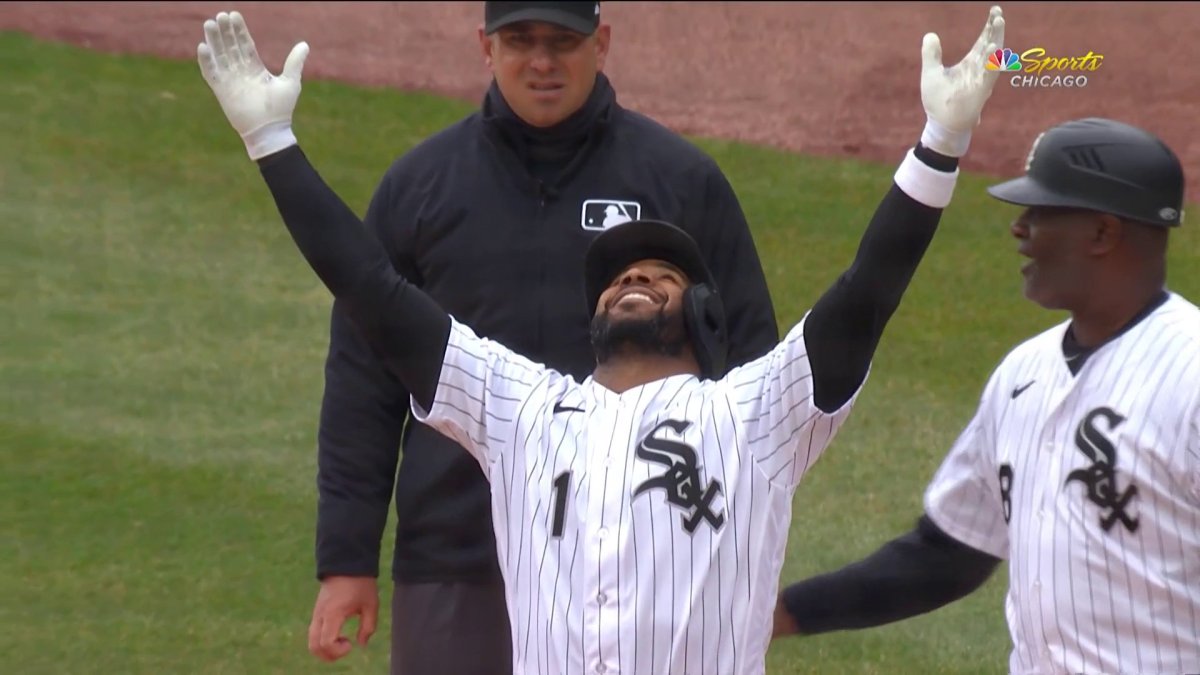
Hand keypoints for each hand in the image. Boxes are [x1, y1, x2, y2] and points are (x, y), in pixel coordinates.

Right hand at [196, 10, 308, 159]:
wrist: (270, 130)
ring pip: (219, 56)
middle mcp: (241, 72)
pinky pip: (211, 73)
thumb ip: (294, 62)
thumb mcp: (290, 82)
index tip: (234, 15)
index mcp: (256, 69)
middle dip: (225, 31)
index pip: (245, 45)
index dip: (239, 30)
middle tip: (220, 15)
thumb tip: (304, 44)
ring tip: (210, 24)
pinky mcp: (221, 91)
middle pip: (230, 47)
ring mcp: (230, 80)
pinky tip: (203, 46)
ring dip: (214, 40)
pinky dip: (206, 61)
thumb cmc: (282, 109)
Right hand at [307, 576, 378, 661]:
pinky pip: (314, 633)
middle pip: (313, 647)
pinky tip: (339, 634)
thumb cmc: (360, 583)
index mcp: (333, 613)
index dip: (337, 651)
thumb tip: (361, 644)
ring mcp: (316, 613)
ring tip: (343, 641)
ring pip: (311, 641)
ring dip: (326, 649)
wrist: (346, 562)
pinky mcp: (316, 612)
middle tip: (346, 647)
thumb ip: (368, 626)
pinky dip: (323, 641)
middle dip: (329, 655)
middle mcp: (320, 615)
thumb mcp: (371, 604)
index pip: (325, 643)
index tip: (351, 643)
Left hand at [918, 5, 1005, 156]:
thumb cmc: (938, 101)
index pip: (983, 40)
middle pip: (992, 44)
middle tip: (998, 13)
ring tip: (998, 22)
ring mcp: (981, 80)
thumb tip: (930, 35)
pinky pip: (989, 75)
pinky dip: (992, 62)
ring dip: (997, 40)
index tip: (995, 10)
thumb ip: (931, 54)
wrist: (941, 124)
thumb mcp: (931, 73)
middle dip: (996, 28)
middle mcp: (979, 70)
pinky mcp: (980, 92)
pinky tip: (994, 48)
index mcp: (971, 63)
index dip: (990, 26)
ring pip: (994, 57)